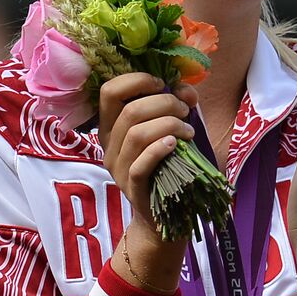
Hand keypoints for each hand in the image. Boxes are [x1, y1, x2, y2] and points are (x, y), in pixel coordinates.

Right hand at [97, 72, 197, 233]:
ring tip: (188, 131)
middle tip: (185, 111)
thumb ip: (173, 107)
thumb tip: (185, 90)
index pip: (109, 92)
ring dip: (169, 125)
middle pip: (130, 111)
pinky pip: (140, 165)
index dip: (137, 80)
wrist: (163, 215)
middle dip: (164, 103)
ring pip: (137, 135)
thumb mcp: (166, 131)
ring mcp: (118, 169)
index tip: (163, 85)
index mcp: (111, 127)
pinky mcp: (132, 188)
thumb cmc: (166, 166)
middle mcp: (108, 146)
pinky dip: (160, 149)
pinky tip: (176, 145)